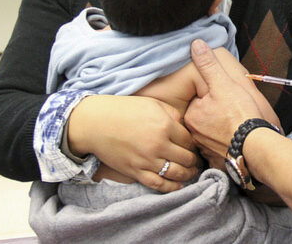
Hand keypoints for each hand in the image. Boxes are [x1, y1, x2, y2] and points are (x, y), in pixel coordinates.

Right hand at [68, 95, 198, 192]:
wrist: (95, 123)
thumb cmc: (124, 110)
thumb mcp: (152, 104)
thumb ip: (172, 115)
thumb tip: (184, 127)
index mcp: (164, 126)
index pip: (189, 140)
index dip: (194, 144)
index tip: (194, 146)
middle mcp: (158, 145)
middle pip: (186, 158)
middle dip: (194, 161)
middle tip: (196, 161)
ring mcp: (146, 160)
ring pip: (176, 173)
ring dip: (187, 175)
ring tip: (191, 173)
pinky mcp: (135, 171)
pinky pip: (158, 184)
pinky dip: (171, 187)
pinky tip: (178, 185)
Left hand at [185, 39, 262, 158]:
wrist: (256, 146)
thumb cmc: (240, 115)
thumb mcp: (223, 83)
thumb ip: (208, 64)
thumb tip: (195, 44)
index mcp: (191, 115)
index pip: (198, 98)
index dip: (214, 94)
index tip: (227, 97)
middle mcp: (194, 133)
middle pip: (205, 114)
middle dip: (217, 110)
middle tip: (234, 109)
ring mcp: (205, 147)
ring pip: (212, 129)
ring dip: (222, 125)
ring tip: (237, 121)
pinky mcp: (218, 157)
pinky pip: (220, 143)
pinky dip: (228, 139)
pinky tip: (238, 135)